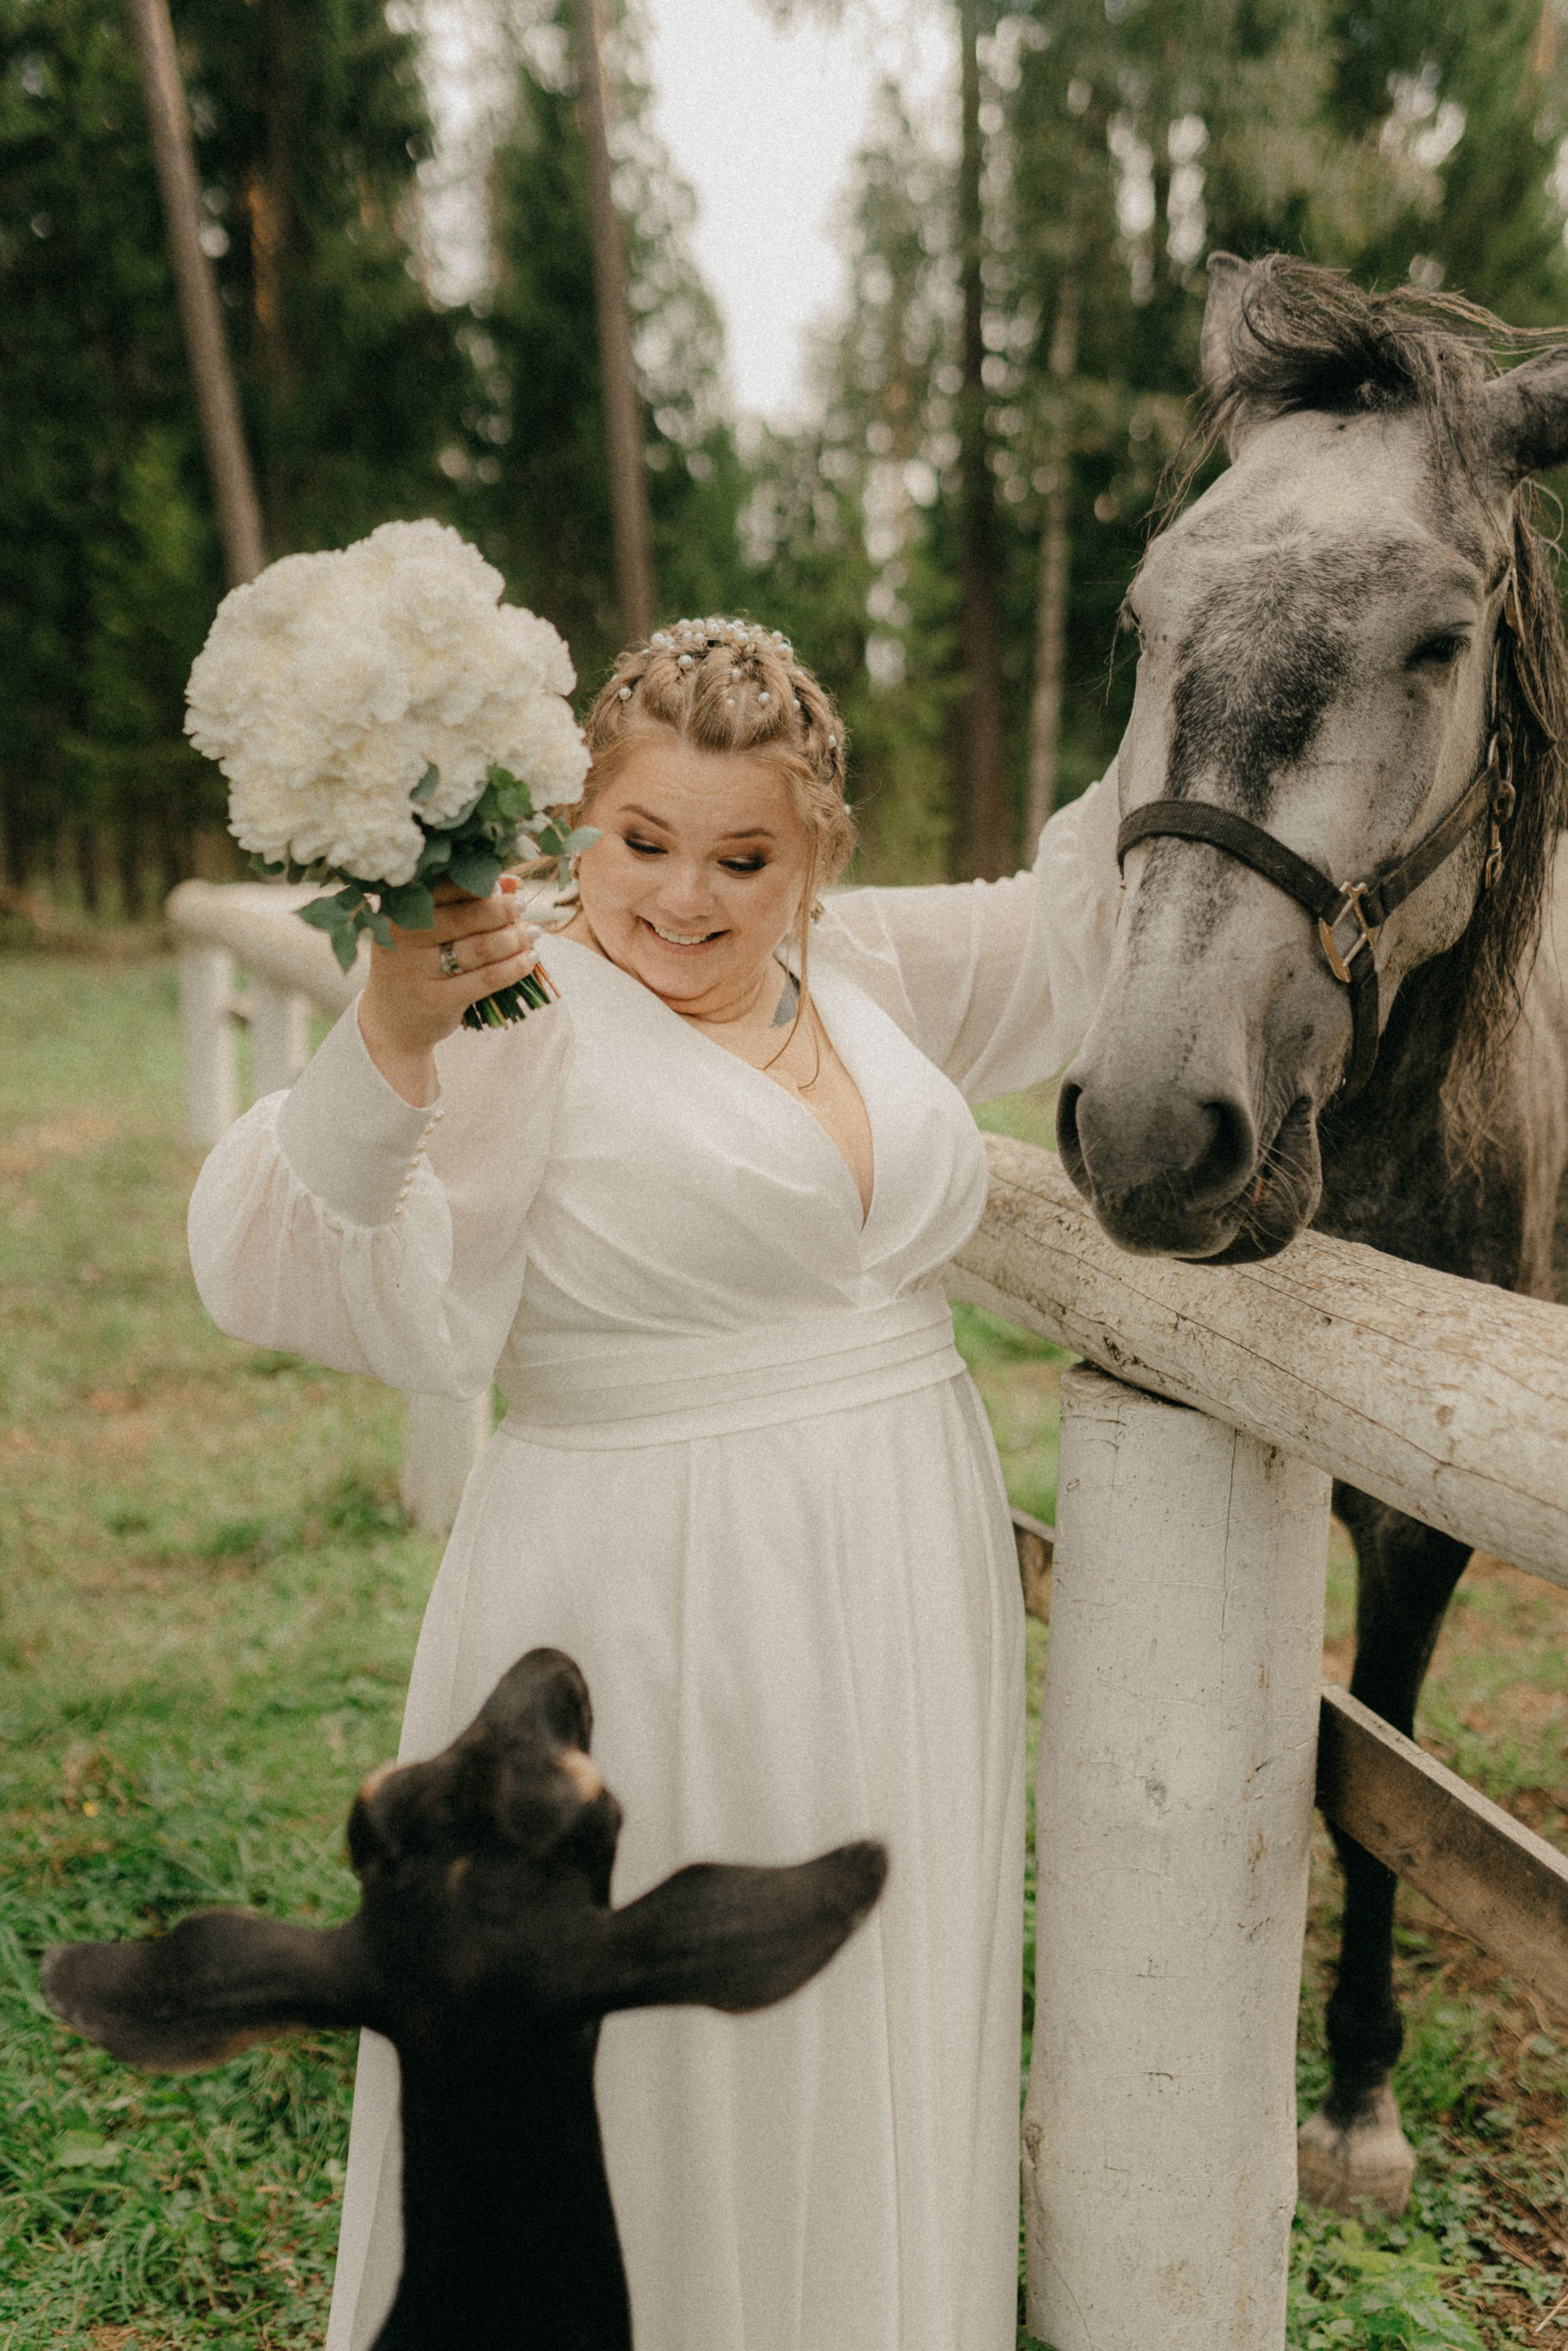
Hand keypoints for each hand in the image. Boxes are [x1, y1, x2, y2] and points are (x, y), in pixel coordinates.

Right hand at [357, 876, 542, 1103]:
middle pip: (468, 916)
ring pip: (481, 948)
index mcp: (399, 913)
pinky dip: (514, 967)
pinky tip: (529, 960)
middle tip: (521, 907)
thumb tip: (512, 883)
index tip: (507, 886)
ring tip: (531, 933)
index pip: (446, 887)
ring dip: (515, 938)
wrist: (391, 1024)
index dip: (482, 884)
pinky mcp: (438, 1000)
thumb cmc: (417, 966)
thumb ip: (463, 904)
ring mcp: (419, 972)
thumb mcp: (428, 933)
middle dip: (503, 910)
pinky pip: (487, 979)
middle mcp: (404, 939)